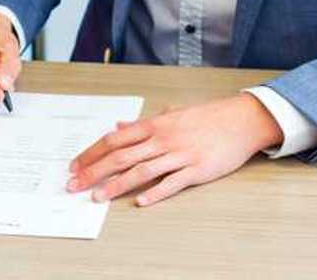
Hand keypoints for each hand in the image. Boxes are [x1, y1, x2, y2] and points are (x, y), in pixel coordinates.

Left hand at [66, 93, 283, 206]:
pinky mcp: (197, 169)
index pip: (114, 139)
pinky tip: (141, 202)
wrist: (240, 120)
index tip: (75, 165)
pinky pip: (172, 182)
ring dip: (117, 185)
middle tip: (75, 184)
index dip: (92, 153)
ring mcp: (179, 154)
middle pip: (120, 156)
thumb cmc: (206, 117)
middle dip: (94, 171)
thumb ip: (143, 123)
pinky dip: (156, 192)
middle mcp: (162, 139)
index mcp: (154, 125)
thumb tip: (120, 125)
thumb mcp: (171, 114)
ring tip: (98, 196)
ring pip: (141, 170)